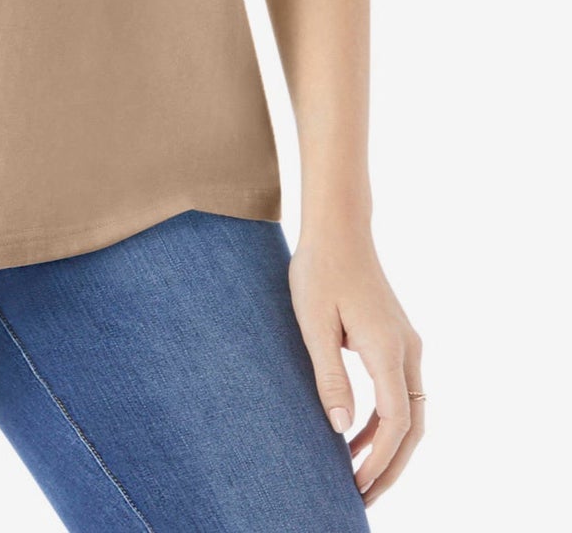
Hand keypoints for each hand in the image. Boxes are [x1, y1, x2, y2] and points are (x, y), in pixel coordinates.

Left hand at [288, 224, 424, 507]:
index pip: (396, 420)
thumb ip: (328, 375)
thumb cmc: (319, 270)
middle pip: (413, 426)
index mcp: (387, 347)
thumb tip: (339, 428)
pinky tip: (354, 436)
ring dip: (388, 447)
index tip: (358, 485)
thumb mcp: (313, 323)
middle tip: (363, 498)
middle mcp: (407, 349)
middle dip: (391, 467)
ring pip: (411, 413)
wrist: (338, 229)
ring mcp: (407, 345)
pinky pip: (400, 394)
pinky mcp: (397, 340)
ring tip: (356, 477)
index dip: (380, 458)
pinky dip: (384, 422)